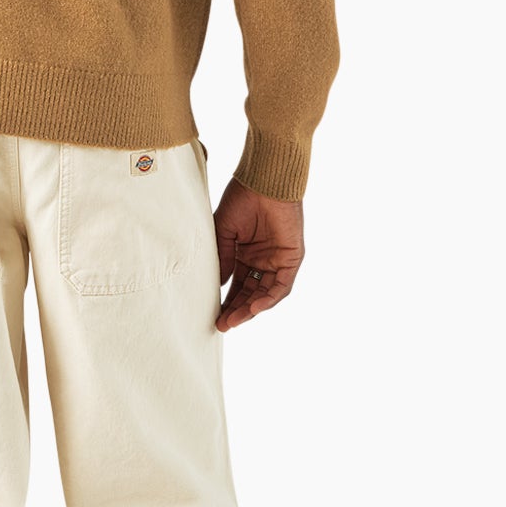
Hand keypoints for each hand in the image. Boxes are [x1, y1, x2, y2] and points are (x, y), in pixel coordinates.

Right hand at [214, 177, 304, 331]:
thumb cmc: (242, 200)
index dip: (226, 301)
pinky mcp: (292, 258)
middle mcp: (263, 259)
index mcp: (246, 253)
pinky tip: (255, 307)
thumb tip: (217, 286)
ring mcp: (278, 260)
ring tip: (233, 320)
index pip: (237, 284)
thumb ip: (223, 259)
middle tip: (222, 324)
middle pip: (251, 292)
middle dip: (237, 310)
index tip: (214, 315)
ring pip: (266, 293)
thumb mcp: (224, 233)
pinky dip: (269, 298)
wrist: (263, 182)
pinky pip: (282, 285)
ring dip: (251, 309)